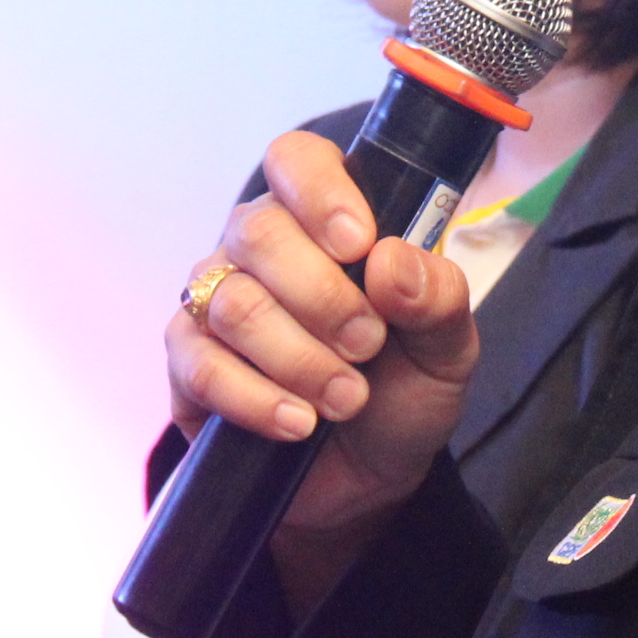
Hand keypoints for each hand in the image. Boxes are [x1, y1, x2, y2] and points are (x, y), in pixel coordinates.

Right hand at [169, 131, 479, 606]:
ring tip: (347, 397)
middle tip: (368, 343)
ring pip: (234, 303)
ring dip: (300, 357)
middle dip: (323, 296)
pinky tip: (299, 422)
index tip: (359, 243)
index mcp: (324, 221)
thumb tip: (391, 260)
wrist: (370, 476)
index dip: (320, 192)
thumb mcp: (448, 350)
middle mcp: (260, 248)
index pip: (297, 161)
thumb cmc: (405, 390)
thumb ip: (439, 298)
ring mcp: (215, 302)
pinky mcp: (188, 364)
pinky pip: (201, 364)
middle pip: (261, 232)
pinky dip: (257, 398)